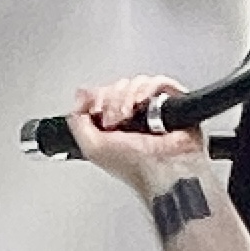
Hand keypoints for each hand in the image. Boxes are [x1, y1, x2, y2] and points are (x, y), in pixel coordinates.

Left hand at [64, 75, 205, 197]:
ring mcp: (152, 108)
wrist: (161, 168)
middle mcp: (133, 115)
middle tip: (115, 120)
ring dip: (128, 97)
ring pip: (136, 82)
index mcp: (114, 125)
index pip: (102, 94)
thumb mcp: (92, 147)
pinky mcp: (172, 102)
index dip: (97, 97)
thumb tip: (80, 96)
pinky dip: (147, 88)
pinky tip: (142, 102)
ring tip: (130, 116)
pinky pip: (158, 82)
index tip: (97, 109)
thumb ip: (78, 121)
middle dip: (112, 101)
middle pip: (118, 86)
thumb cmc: (135, 166)